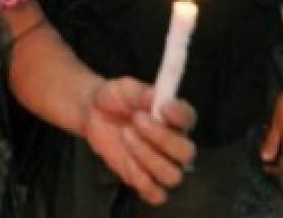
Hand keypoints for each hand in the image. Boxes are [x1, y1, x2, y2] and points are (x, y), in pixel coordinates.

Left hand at [81, 78, 195, 206]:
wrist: (93, 112)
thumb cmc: (115, 98)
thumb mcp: (125, 88)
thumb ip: (140, 93)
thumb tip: (154, 97)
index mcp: (175, 117)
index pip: (189, 119)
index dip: (180, 115)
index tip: (163, 108)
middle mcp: (175, 142)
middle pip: (186, 152)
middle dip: (162, 139)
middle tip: (137, 121)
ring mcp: (162, 163)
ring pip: (173, 176)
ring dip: (148, 157)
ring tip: (126, 135)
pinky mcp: (146, 179)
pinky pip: (156, 194)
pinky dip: (142, 181)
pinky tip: (127, 161)